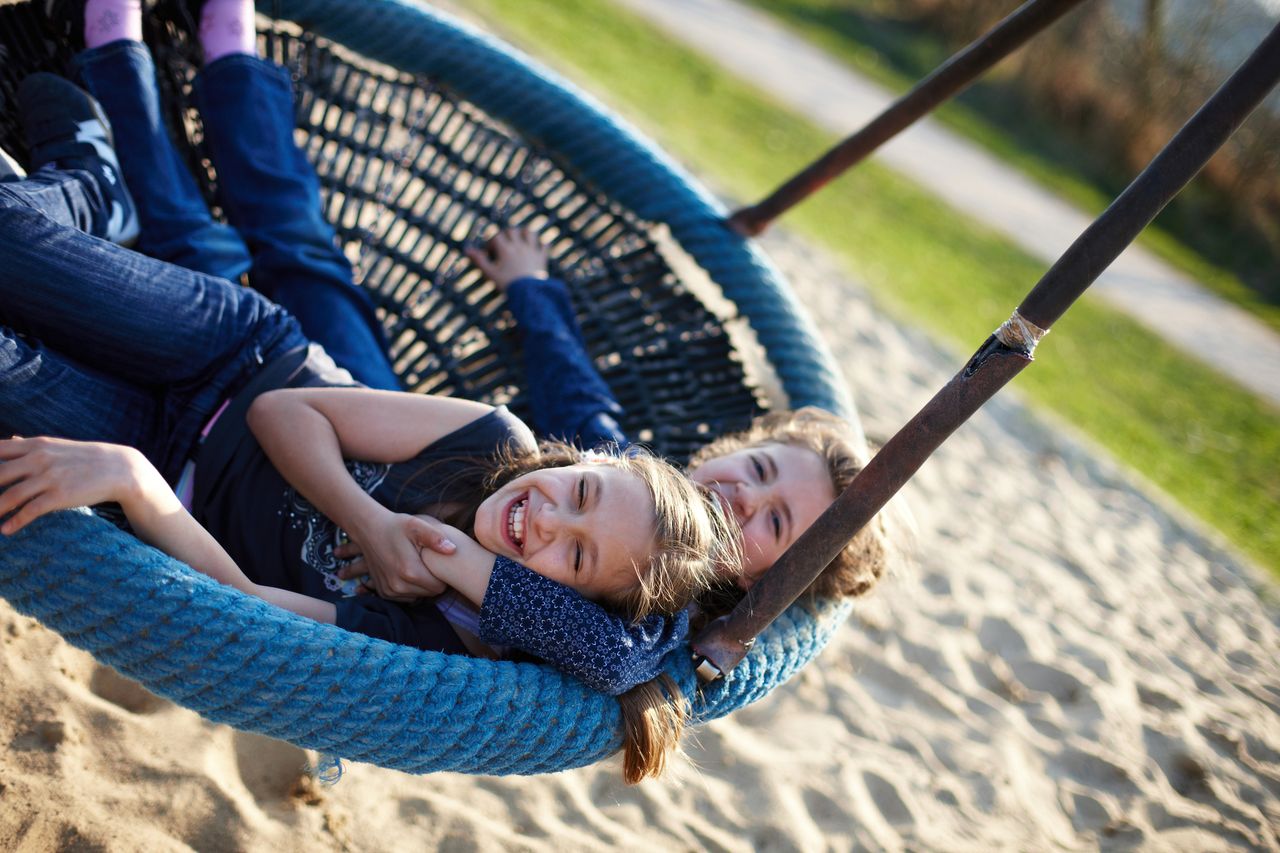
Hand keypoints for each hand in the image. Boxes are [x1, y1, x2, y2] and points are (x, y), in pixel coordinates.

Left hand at [0, 436, 160, 535]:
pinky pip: (31, 510)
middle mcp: (39, 459)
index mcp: (36, 445)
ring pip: (10, 495)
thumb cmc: (86, 457)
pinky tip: (6, 530)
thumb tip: (10, 440)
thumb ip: (30, 445)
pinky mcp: (60, 496)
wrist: (120, 468)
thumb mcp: (57, 445)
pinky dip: (15, 522)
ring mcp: (49, 478)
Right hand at [338, 509, 457, 599]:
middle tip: (429, 563)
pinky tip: (408, 572)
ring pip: (418, 596)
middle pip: (429, 593)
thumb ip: (435, 537)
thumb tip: (452, 550)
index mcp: (409, 572)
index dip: (442, 576)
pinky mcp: (384, 593)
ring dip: (421, 585)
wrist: (369, 529)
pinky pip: (406, 597)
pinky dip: (409, 588)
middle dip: (432, 581)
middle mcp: (398, 586)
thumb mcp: (416, 525)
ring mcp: (389, 591)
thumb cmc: (396, 526)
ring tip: (418, 566)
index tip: (439, 563)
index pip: (439, 587)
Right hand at [466, 226, 548, 290]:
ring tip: (520, 240)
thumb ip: (479, 260)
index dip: (492, 242)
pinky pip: (544, 246)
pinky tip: (537, 249)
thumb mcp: (490, 273)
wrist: (529, 293)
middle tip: (504, 243)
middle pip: (512, 230)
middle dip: (507, 234)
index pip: (497, 236)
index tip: (490, 252)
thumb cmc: (508, 284)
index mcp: (506, 249)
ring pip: (529, 232)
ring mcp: (532, 250)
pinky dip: (541, 245)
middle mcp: (519, 246)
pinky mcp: (542, 258)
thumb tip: (466, 249)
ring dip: (524, 233)